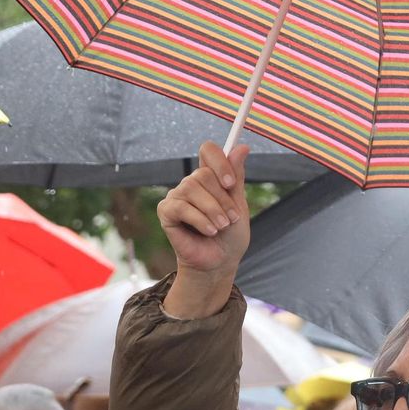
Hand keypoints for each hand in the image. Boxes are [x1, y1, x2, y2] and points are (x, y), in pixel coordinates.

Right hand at [159, 142, 250, 317]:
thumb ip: (236, 177)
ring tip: (221, 227)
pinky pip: (181, 207)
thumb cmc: (230, 235)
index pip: (208, 150)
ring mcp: (177, 196)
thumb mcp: (238, 204)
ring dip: (212, 211)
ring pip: (192, 189)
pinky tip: (209, 232)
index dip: (219, 161)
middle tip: (230, 219)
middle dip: (222, 199)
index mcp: (210, 178)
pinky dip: (199, 220)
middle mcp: (191, 183)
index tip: (230, 183)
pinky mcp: (166, 211)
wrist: (220, 262)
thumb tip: (242, 147)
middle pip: (203, 174)